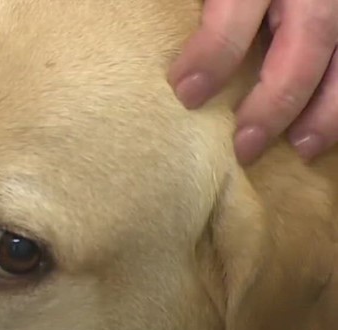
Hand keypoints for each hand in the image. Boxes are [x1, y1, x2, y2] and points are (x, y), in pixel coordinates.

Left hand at [168, 0, 337, 164]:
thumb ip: (207, 10)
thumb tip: (174, 66)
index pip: (239, 8)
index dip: (215, 52)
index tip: (187, 93)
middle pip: (308, 36)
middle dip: (277, 97)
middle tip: (246, 145)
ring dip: (329, 107)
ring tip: (303, 149)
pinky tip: (325, 133)